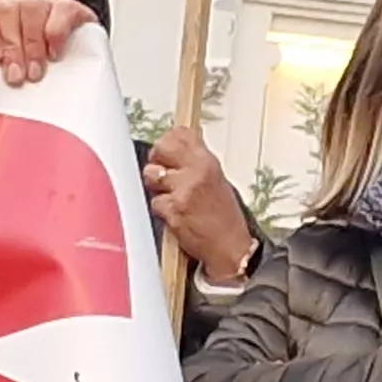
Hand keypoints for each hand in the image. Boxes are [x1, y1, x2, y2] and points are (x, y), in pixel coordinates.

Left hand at [0, 0, 96, 86]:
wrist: (57, 92)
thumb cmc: (9, 72)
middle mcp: (18, 3)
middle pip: (8, 7)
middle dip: (11, 45)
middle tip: (16, 76)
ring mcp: (45, 6)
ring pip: (33, 6)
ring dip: (32, 43)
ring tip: (34, 72)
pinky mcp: (72, 12)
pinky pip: (64, 9)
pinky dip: (57, 31)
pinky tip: (54, 53)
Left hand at [144, 128, 255, 281]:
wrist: (230, 247)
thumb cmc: (224, 218)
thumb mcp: (216, 181)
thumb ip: (195, 164)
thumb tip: (176, 149)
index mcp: (208, 161)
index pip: (180, 134)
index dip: (168, 142)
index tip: (167, 152)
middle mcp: (196, 171)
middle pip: (161, 148)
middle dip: (156, 160)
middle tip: (162, 173)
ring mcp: (184, 190)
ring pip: (151, 175)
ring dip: (156, 188)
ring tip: (172, 198)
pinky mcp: (173, 209)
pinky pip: (154, 202)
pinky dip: (161, 210)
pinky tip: (175, 216)